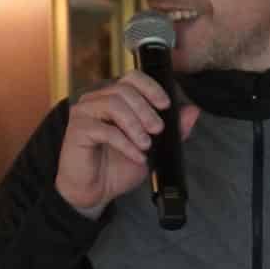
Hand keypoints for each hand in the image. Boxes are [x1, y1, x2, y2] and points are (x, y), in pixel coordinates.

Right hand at [55, 70, 199, 214]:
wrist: (96, 191)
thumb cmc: (119, 166)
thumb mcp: (154, 147)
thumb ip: (172, 130)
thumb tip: (192, 111)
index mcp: (115, 98)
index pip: (132, 77)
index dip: (151, 87)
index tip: (165, 105)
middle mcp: (97, 100)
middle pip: (124, 90)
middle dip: (146, 110)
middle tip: (158, 130)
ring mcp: (85, 113)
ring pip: (113, 104)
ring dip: (135, 125)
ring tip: (146, 145)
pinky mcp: (77, 130)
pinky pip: (104, 130)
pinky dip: (125, 144)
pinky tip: (136, 156)